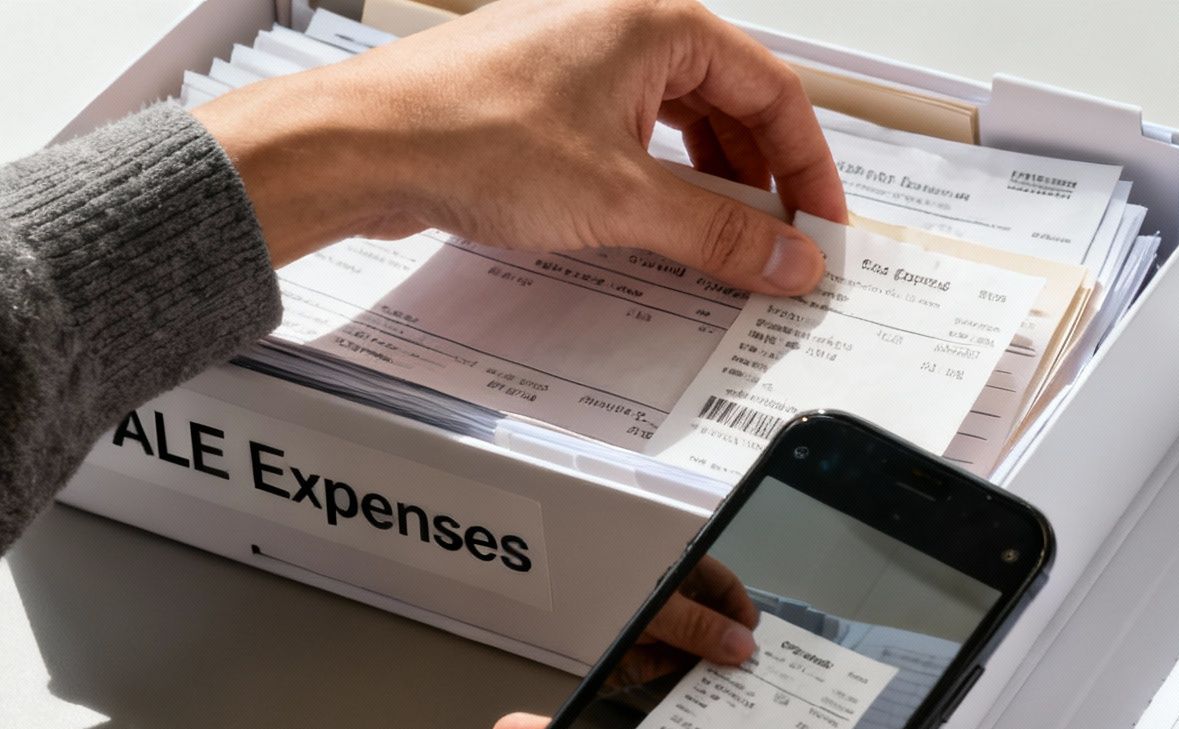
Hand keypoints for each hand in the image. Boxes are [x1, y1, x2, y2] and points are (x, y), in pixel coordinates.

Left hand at [193, 0, 845, 290]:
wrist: (356, 146)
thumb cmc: (464, 135)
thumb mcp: (621, 199)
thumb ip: (720, 235)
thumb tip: (786, 256)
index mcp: (658, 22)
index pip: (776, 91)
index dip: (810, 167)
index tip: (821, 226)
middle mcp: (623, 28)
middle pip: (733, 106)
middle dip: (763, 183)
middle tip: (780, 248)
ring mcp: (582, 61)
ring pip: (681, 125)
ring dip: (711, 189)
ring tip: (724, 249)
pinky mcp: (547, 100)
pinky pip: (632, 140)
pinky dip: (660, 185)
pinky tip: (661, 230)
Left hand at [612, 556, 759, 688]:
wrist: (550, 614)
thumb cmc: (605, 596)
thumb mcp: (657, 608)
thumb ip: (701, 628)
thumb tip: (744, 647)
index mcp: (675, 572)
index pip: (722, 585)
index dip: (740, 610)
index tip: (753, 640)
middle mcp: (668, 601)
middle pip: (711, 621)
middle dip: (727, 645)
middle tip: (749, 672)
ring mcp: (652, 631)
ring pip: (693, 649)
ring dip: (709, 668)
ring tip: (733, 692)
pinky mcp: (636, 660)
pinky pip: (668, 670)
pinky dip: (684, 684)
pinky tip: (702, 698)